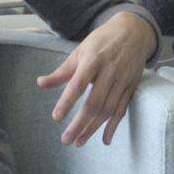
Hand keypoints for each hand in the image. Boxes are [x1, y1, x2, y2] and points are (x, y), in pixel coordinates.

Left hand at [37, 10, 155, 145]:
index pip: (78, 84)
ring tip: (79, 141)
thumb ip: (62, 71)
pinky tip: (105, 140)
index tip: (56, 117)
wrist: (133, 31)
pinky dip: (114, 126)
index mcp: (93, 60)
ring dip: (93, 128)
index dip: (67, 102)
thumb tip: (40, 83)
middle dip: (79, 124)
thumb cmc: (101, 42)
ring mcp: (122, 81)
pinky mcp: (131, 87)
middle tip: (66, 140)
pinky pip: (122, 110)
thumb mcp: (79, 51)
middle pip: (94, 102)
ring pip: (108, 110)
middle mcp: (109, 71)